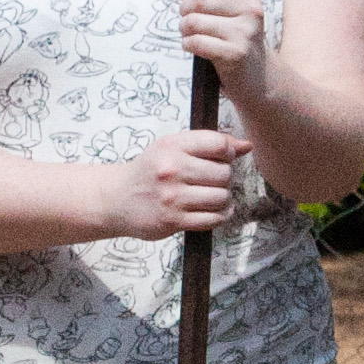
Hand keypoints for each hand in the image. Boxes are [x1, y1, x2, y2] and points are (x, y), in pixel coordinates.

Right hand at [109, 125, 255, 239]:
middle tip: (214, 180)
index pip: (218, 145)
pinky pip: (213, 219)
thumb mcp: (172, 147)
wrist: (116, 199)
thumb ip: (208, 143)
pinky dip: (220, 215)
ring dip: (223, 199)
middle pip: (223, 173)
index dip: (229, 152)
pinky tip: (214, 210)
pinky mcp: (172, 220)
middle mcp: (171, 170)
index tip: (225, 158)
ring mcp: (172, 197)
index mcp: (172, 146)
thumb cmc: (149, 171)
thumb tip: (246, 146)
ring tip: (214, 196)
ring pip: (221, 198)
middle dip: (225, 178)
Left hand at [163, 0, 269, 92]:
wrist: (257, 74)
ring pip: (194, 21)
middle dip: (184, 10)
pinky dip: (188, 44)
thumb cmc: (232, 34)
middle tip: (188, 19)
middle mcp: (251, 7)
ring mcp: (245, 31)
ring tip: (192, 33)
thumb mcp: (220, 6)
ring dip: (185, 29)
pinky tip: (195, 46)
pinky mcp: (236, 53)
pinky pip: (196, 42)